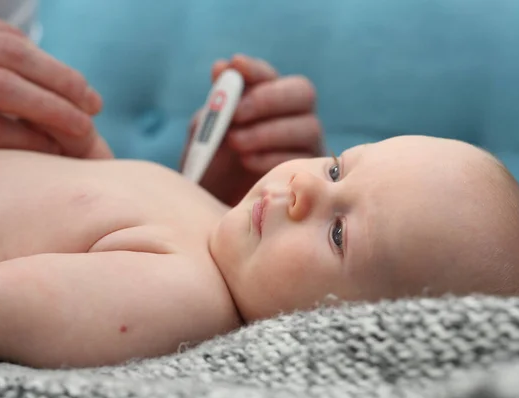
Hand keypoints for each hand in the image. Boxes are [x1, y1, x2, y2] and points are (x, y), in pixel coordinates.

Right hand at [0, 11, 111, 158]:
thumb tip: (65, 81)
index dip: (52, 66)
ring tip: (84, 129)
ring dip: (51, 107)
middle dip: (62, 81)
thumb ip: (9, 75)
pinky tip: (53, 148)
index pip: (7, 41)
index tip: (85, 92)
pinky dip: (25, 135)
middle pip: (9, 54)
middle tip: (95, 106)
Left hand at [183, 54, 323, 205]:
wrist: (217, 211)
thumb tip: (221, 67)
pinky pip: (305, 158)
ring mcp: (308, 146)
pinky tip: (248, 163)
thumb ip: (216, 103)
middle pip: (302, 93)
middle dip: (268, 100)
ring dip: (268, 132)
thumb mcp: (206, 133)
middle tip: (235, 115)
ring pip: (308, 126)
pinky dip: (274, 157)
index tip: (235, 66)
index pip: (270, 75)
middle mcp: (295, 118)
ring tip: (236, 144)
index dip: (256, 70)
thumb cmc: (213, 169)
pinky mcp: (312, 174)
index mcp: (267, 101)